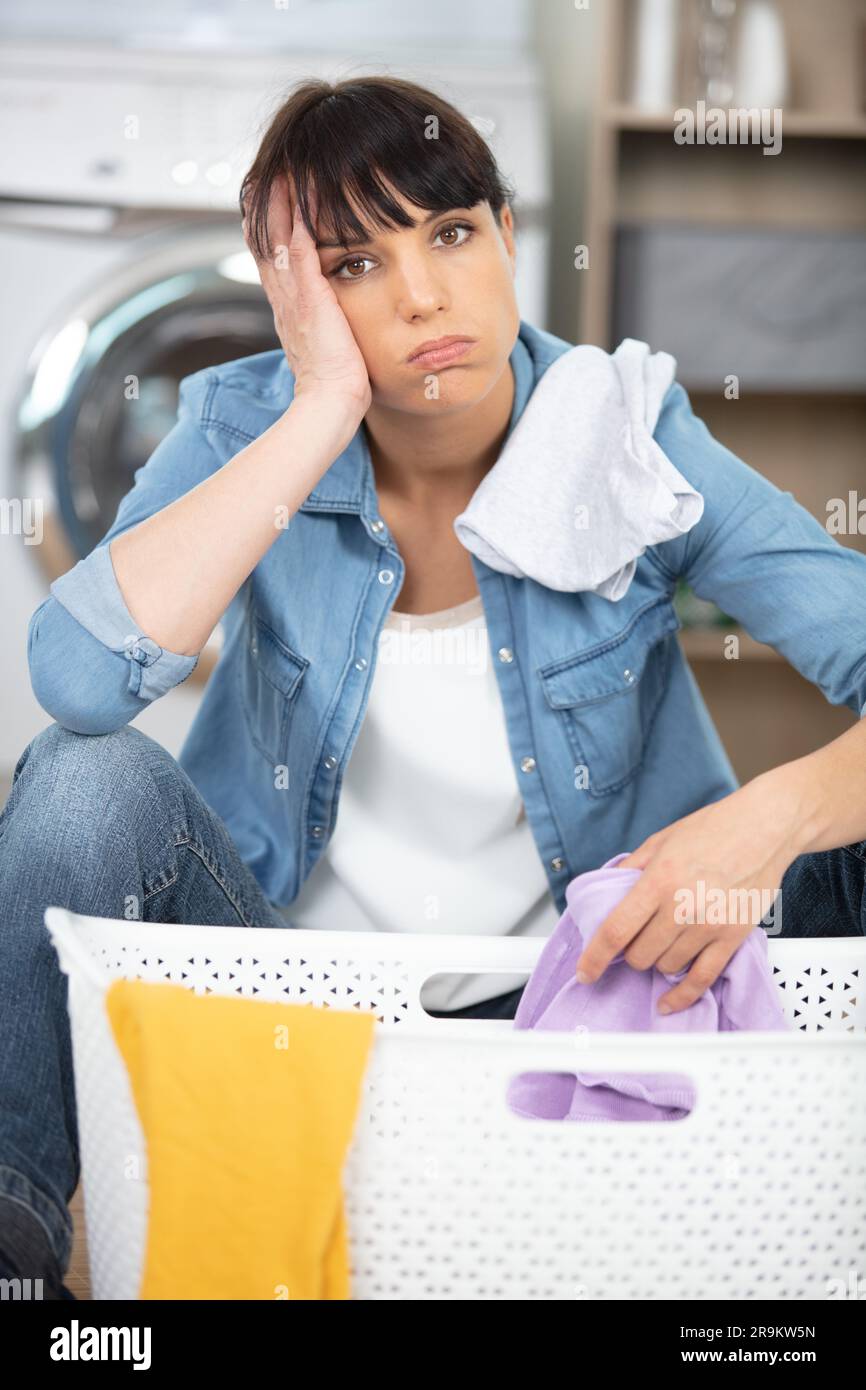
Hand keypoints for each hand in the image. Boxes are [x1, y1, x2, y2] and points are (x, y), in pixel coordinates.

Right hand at [242, 173, 371, 424]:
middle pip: (264, 245)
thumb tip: (331, 327)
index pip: (271, 265)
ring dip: (277, 204)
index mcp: (287, 313)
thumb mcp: (324, 352)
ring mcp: (293, 298)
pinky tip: (303, 192)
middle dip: (262, 211)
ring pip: (277, 240)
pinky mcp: (310, 297)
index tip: (262, 209)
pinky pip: (300, 248)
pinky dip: (299, 219)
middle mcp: (283, 301)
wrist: (330, 405)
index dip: (265, 236)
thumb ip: (324, 332)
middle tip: (259, 178)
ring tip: (277, 171)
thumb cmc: (335, 388)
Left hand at [574, 770, 804, 1013]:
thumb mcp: (661, 840)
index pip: (616, 931)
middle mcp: (682, 907)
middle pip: (640, 955)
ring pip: (667, 967)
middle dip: (631, 952)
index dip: (595, 957)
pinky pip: (702, 979)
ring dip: (658, 961)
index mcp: (659, 880)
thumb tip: (605, 891)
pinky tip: (667, 1002)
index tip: (585, 971)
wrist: (765, 827)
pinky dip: (682, 996)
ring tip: (665, 941)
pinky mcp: (732, 937)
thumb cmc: (715, 828)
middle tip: (637, 939)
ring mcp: (709, 925)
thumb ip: (630, 868)